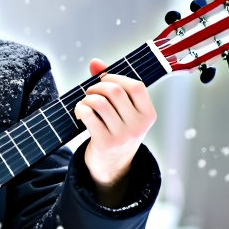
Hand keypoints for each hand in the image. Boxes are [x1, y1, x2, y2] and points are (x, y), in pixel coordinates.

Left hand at [73, 58, 156, 206]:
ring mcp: (122, 135)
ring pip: (100, 103)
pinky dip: (80, 109)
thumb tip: (95, 62)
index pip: (136, 86)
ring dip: (87, 98)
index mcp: (148, 114)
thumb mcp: (122, 111)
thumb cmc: (117, 131)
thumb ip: (111, 85)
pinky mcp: (105, 143)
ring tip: (86, 103)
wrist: (112, 167)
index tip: (104, 80)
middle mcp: (138, 125)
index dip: (116, 77)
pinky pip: (89, 116)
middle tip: (90, 92)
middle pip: (115, 91)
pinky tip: (80, 113)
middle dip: (97, 86)